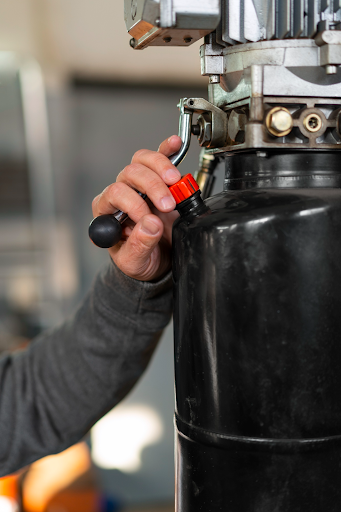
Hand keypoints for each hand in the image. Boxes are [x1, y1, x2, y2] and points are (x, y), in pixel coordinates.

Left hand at [92, 135, 181, 280]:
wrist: (157, 262)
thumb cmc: (139, 261)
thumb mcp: (134, 262)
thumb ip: (139, 245)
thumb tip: (150, 225)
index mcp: (106, 212)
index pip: (115, 193)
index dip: (133, 203)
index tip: (149, 218)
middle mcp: (120, 194)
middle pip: (130, 174)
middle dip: (152, 187)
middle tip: (168, 204)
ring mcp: (139, 186)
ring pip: (142, 162)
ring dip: (161, 168)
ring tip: (175, 183)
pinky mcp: (158, 181)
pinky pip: (158, 159)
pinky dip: (167, 150)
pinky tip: (175, 144)